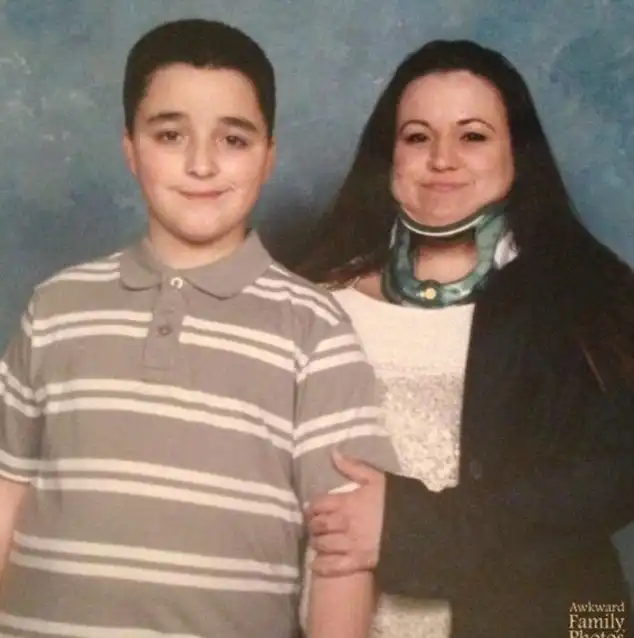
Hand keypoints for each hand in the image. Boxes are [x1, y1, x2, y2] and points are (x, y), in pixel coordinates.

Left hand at [306, 451, 385, 576]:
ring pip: (323, 545)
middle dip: (313, 525)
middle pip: (318, 525)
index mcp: (348, 502)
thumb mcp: (377, 478)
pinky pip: (334, 566)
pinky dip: (322, 565)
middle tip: (314, 526)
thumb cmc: (397, 500)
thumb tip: (333, 453)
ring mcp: (351, 544)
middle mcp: (345, 524)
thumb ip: (353, 467)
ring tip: (318, 541)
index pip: (319, 504)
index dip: (312, 507)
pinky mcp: (359, 562)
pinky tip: (316, 564)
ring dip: (317, 543)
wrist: (419, 527)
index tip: (311, 509)